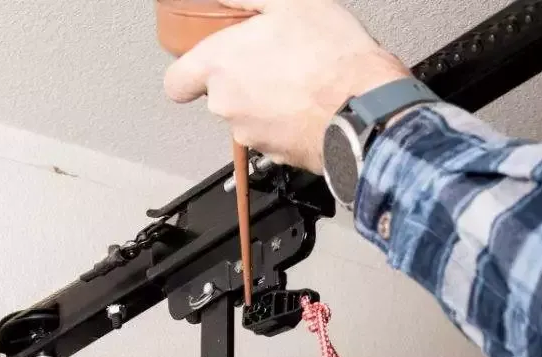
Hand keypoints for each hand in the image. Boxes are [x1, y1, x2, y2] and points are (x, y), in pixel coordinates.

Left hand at [164, 0, 408, 172]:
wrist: (365, 109)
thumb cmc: (329, 56)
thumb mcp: (289, 1)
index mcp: (219, 66)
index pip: (175, 83)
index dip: (187, 75)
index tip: (203, 65)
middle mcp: (227, 106)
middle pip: (219, 95)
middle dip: (241, 80)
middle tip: (273, 58)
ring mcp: (252, 135)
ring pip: (248, 116)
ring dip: (265, 101)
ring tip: (300, 79)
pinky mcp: (277, 156)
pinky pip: (273, 135)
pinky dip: (286, 122)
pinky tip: (311, 103)